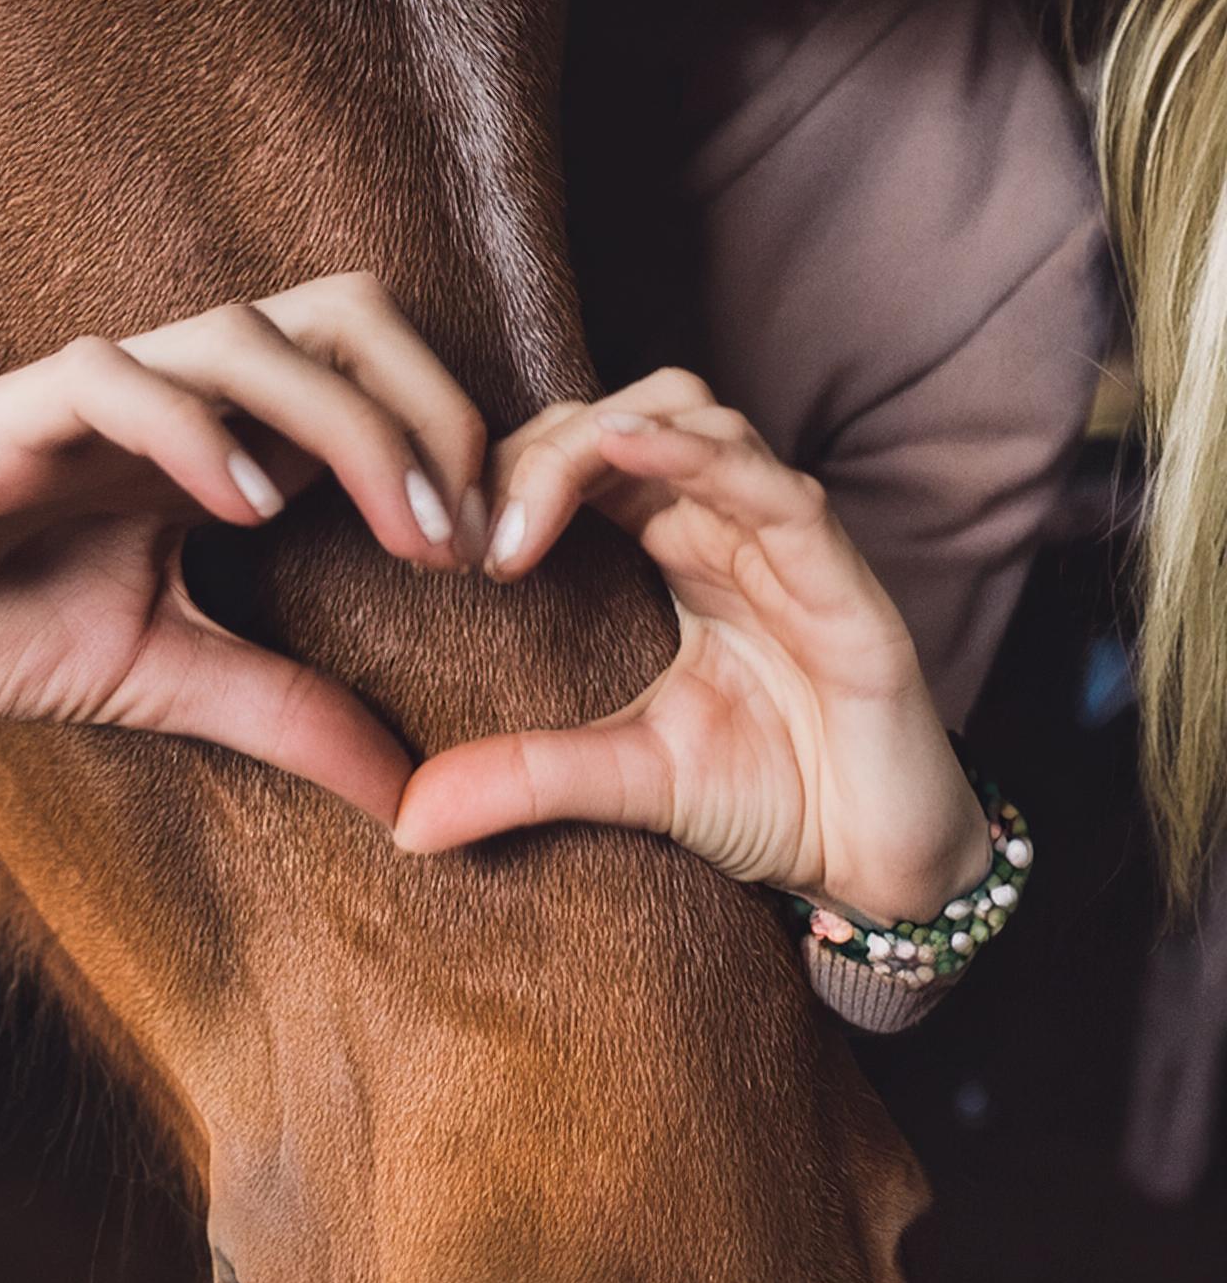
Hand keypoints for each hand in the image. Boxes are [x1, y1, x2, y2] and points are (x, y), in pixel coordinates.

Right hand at [0, 274, 490, 822]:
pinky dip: (195, 429)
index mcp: (217, 441)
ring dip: (346, 424)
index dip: (452, 444)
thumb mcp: (159, 677)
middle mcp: (171, 394)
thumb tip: (407, 799)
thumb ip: (282, 713)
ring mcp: (90, 391)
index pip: (369, 379)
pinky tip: (250, 506)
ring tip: (405, 527)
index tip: (500, 560)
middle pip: (341, 317)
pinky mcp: (4, 413)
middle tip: (472, 537)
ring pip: (246, 337)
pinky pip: (113, 380)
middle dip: (429, 410)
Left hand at [393, 370, 993, 925]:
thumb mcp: (621, 782)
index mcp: (679, 550)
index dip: (508, 473)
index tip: (437, 540)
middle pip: (629, 415)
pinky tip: (626, 446)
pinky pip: (773, 489)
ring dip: (599, 440)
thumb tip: (404, 819)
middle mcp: (731, 527)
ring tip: (520, 507)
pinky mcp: (844, 582)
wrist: (878, 867)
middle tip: (464, 528)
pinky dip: (700, 455)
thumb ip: (521, 779)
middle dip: (537, 450)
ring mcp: (790, 545)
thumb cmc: (766, 799)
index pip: (585, 458)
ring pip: (697, 422)